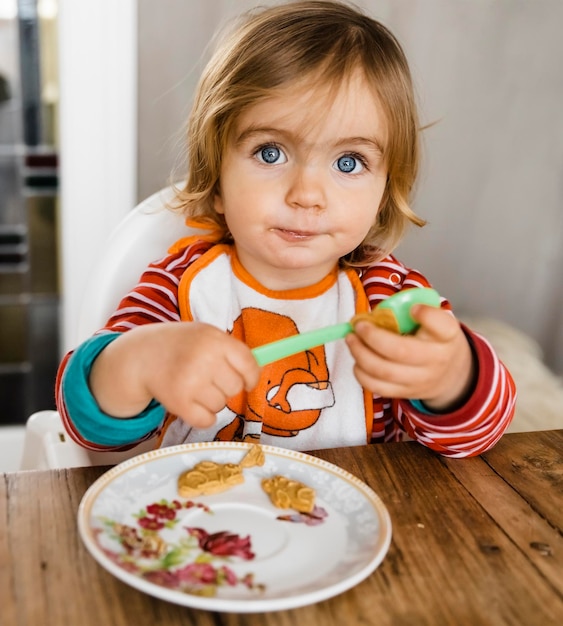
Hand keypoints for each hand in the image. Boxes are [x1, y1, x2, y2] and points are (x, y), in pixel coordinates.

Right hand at [90, 322, 260, 427]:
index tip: (246, 380)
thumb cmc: (181, 345)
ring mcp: (190, 381)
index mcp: (214, 339)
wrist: (141, 355)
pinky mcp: (178, 403)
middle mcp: (203, 359)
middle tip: (208, 378)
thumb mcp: (206, 335)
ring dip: (211, 401)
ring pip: (221, 405)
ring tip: (194, 386)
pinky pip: (207, 421)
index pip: (249, 364)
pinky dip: (202, 416)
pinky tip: (190, 402)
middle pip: (235, 388)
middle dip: (225, 386)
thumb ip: (231, 350)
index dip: (251, 377)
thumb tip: (266, 364)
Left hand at [345, 305, 474, 410]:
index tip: (413, 308)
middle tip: (359, 325)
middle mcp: (435, 360)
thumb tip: (380, 313)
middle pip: (400, 351)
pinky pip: (377, 387)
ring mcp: (419, 380)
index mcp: (447, 336)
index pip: (443, 327)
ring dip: (360, 353)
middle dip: (372, 336)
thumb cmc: (435, 340)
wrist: (449, 374)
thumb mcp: (436, 321)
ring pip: (384, 371)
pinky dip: (361, 373)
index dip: (426, 315)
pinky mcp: (404, 393)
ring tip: (351, 339)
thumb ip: (417, 313)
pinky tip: (357, 359)